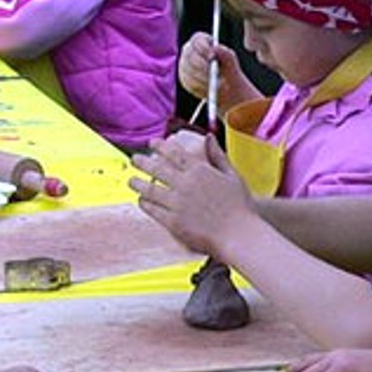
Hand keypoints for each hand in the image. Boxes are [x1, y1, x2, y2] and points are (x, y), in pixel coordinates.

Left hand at [128, 134, 254, 253]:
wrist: (239, 235)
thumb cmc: (240, 206)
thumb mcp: (232, 175)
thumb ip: (218, 155)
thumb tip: (209, 137)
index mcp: (200, 171)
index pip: (174, 153)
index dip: (160, 146)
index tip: (151, 143)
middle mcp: (185, 184)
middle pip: (157, 169)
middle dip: (142, 162)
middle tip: (134, 159)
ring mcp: (177, 203)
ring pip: (150, 189)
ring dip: (138, 183)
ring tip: (131, 180)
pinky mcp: (173, 222)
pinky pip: (153, 210)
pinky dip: (144, 204)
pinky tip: (141, 201)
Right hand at [176, 32, 257, 107]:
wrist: (226, 86)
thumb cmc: (228, 69)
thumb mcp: (230, 61)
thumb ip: (225, 53)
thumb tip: (216, 48)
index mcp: (201, 41)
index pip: (197, 40)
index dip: (203, 48)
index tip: (212, 56)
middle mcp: (189, 51)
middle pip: (190, 55)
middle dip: (202, 65)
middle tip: (214, 74)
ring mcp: (184, 64)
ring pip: (189, 70)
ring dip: (204, 78)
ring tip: (217, 83)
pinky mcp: (184, 78)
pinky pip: (189, 82)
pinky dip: (201, 87)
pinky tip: (209, 88)